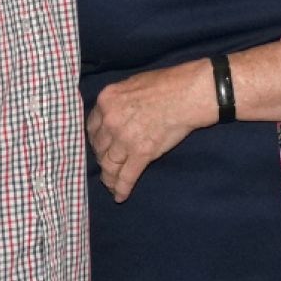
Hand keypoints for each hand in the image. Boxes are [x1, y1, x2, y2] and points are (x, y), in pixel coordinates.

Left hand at [86, 60, 209, 201]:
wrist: (187, 94)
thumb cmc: (166, 84)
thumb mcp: (132, 84)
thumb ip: (119, 100)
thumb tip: (116, 111)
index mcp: (106, 101)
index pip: (93, 127)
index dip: (96, 140)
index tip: (101, 146)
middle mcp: (110, 121)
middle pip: (99, 148)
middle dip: (102, 158)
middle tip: (107, 165)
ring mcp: (124, 139)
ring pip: (109, 165)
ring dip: (109, 177)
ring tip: (111, 185)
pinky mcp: (141, 154)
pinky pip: (126, 176)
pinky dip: (122, 189)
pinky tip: (120, 196)